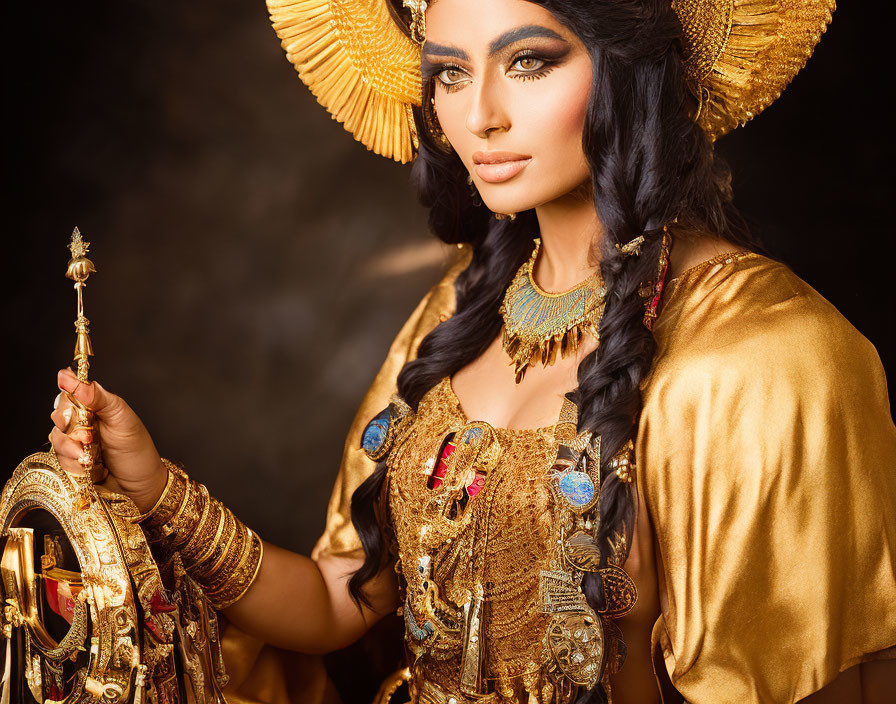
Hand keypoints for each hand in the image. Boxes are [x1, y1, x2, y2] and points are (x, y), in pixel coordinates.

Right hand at [50, 368, 167, 511]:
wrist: (140, 486)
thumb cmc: (137, 450)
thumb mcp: (123, 420)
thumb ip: (100, 399)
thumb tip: (79, 381)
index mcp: (96, 407)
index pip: (72, 392)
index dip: (68, 393)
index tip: (70, 398)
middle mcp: (83, 422)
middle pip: (59, 414)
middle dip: (70, 426)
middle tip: (89, 437)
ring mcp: (76, 442)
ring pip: (56, 438)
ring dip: (72, 449)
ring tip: (92, 456)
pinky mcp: (71, 461)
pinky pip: (59, 459)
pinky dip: (74, 464)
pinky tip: (91, 468)